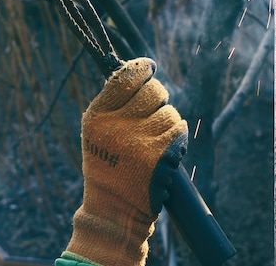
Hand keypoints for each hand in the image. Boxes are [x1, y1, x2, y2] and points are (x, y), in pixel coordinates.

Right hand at [64, 58, 187, 265]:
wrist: (113, 209)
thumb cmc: (109, 168)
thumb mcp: (98, 134)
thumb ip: (114, 106)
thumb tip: (140, 73)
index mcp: (97, 116)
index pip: (123, 78)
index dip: (141, 68)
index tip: (150, 67)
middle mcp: (114, 125)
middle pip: (152, 90)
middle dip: (159, 97)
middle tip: (154, 110)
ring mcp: (136, 139)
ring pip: (169, 111)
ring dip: (169, 122)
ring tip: (157, 139)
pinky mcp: (158, 155)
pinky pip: (179, 130)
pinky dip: (179, 137)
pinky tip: (168, 150)